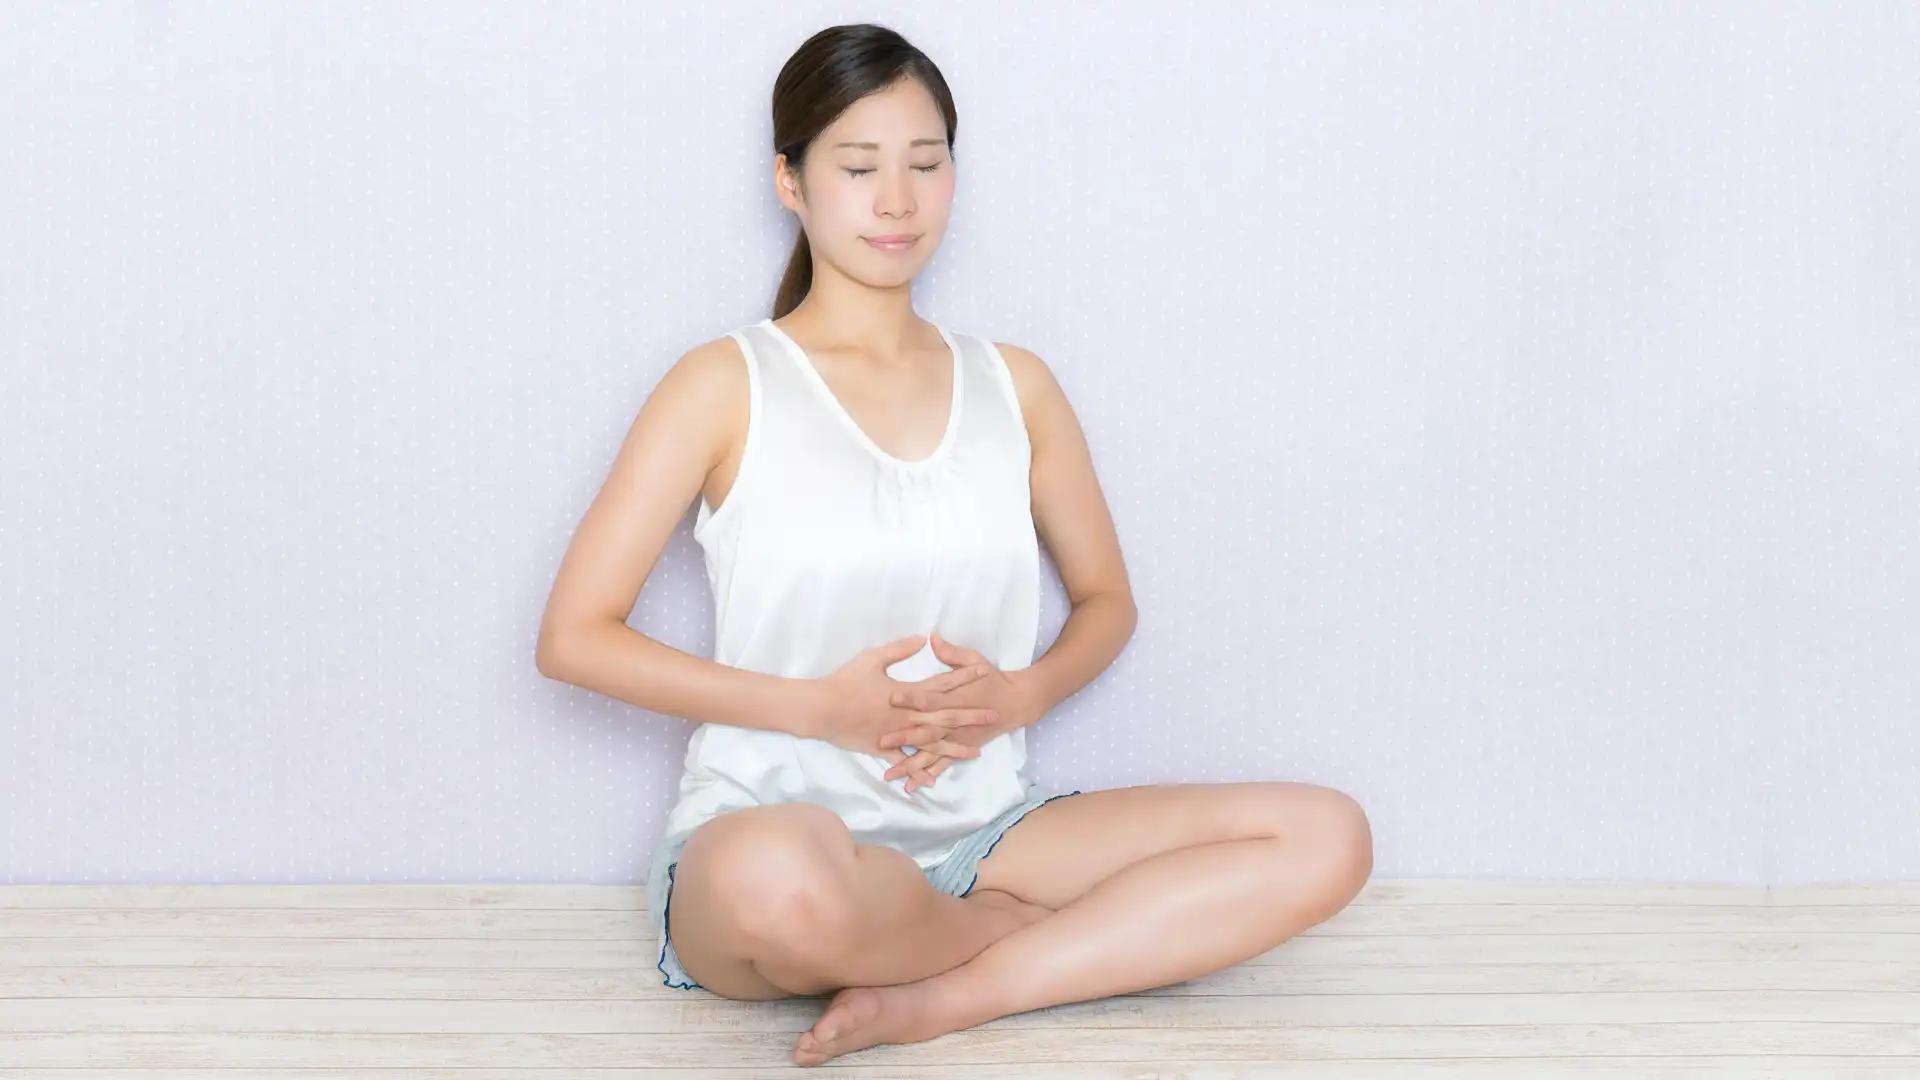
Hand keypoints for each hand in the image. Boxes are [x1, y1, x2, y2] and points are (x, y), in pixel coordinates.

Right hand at [807, 634, 1004, 789]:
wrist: (821, 709)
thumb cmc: (845, 681)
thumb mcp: (872, 658)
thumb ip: (899, 649)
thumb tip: (923, 638)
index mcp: (906, 692)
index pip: (941, 683)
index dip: (963, 677)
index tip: (983, 672)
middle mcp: (906, 716)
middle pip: (945, 716)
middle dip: (970, 716)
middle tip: (994, 716)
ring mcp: (896, 735)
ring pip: (931, 744)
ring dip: (954, 748)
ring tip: (976, 752)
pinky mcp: (882, 749)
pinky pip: (905, 762)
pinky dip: (918, 770)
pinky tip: (934, 780)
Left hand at [878, 632, 1036, 786]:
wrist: (1016, 703)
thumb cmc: (993, 679)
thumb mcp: (975, 660)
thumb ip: (952, 653)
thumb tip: (932, 637)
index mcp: (954, 696)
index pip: (929, 696)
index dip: (911, 697)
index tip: (891, 696)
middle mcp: (954, 720)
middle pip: (925, 729)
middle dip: (903, 736)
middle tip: (881, 741)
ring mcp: (957, 737)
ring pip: (930, 752)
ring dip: (911, 762)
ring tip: (890, 774)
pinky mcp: (960, 747)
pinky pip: (942, 763)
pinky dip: (928, 774)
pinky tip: (912, 785)